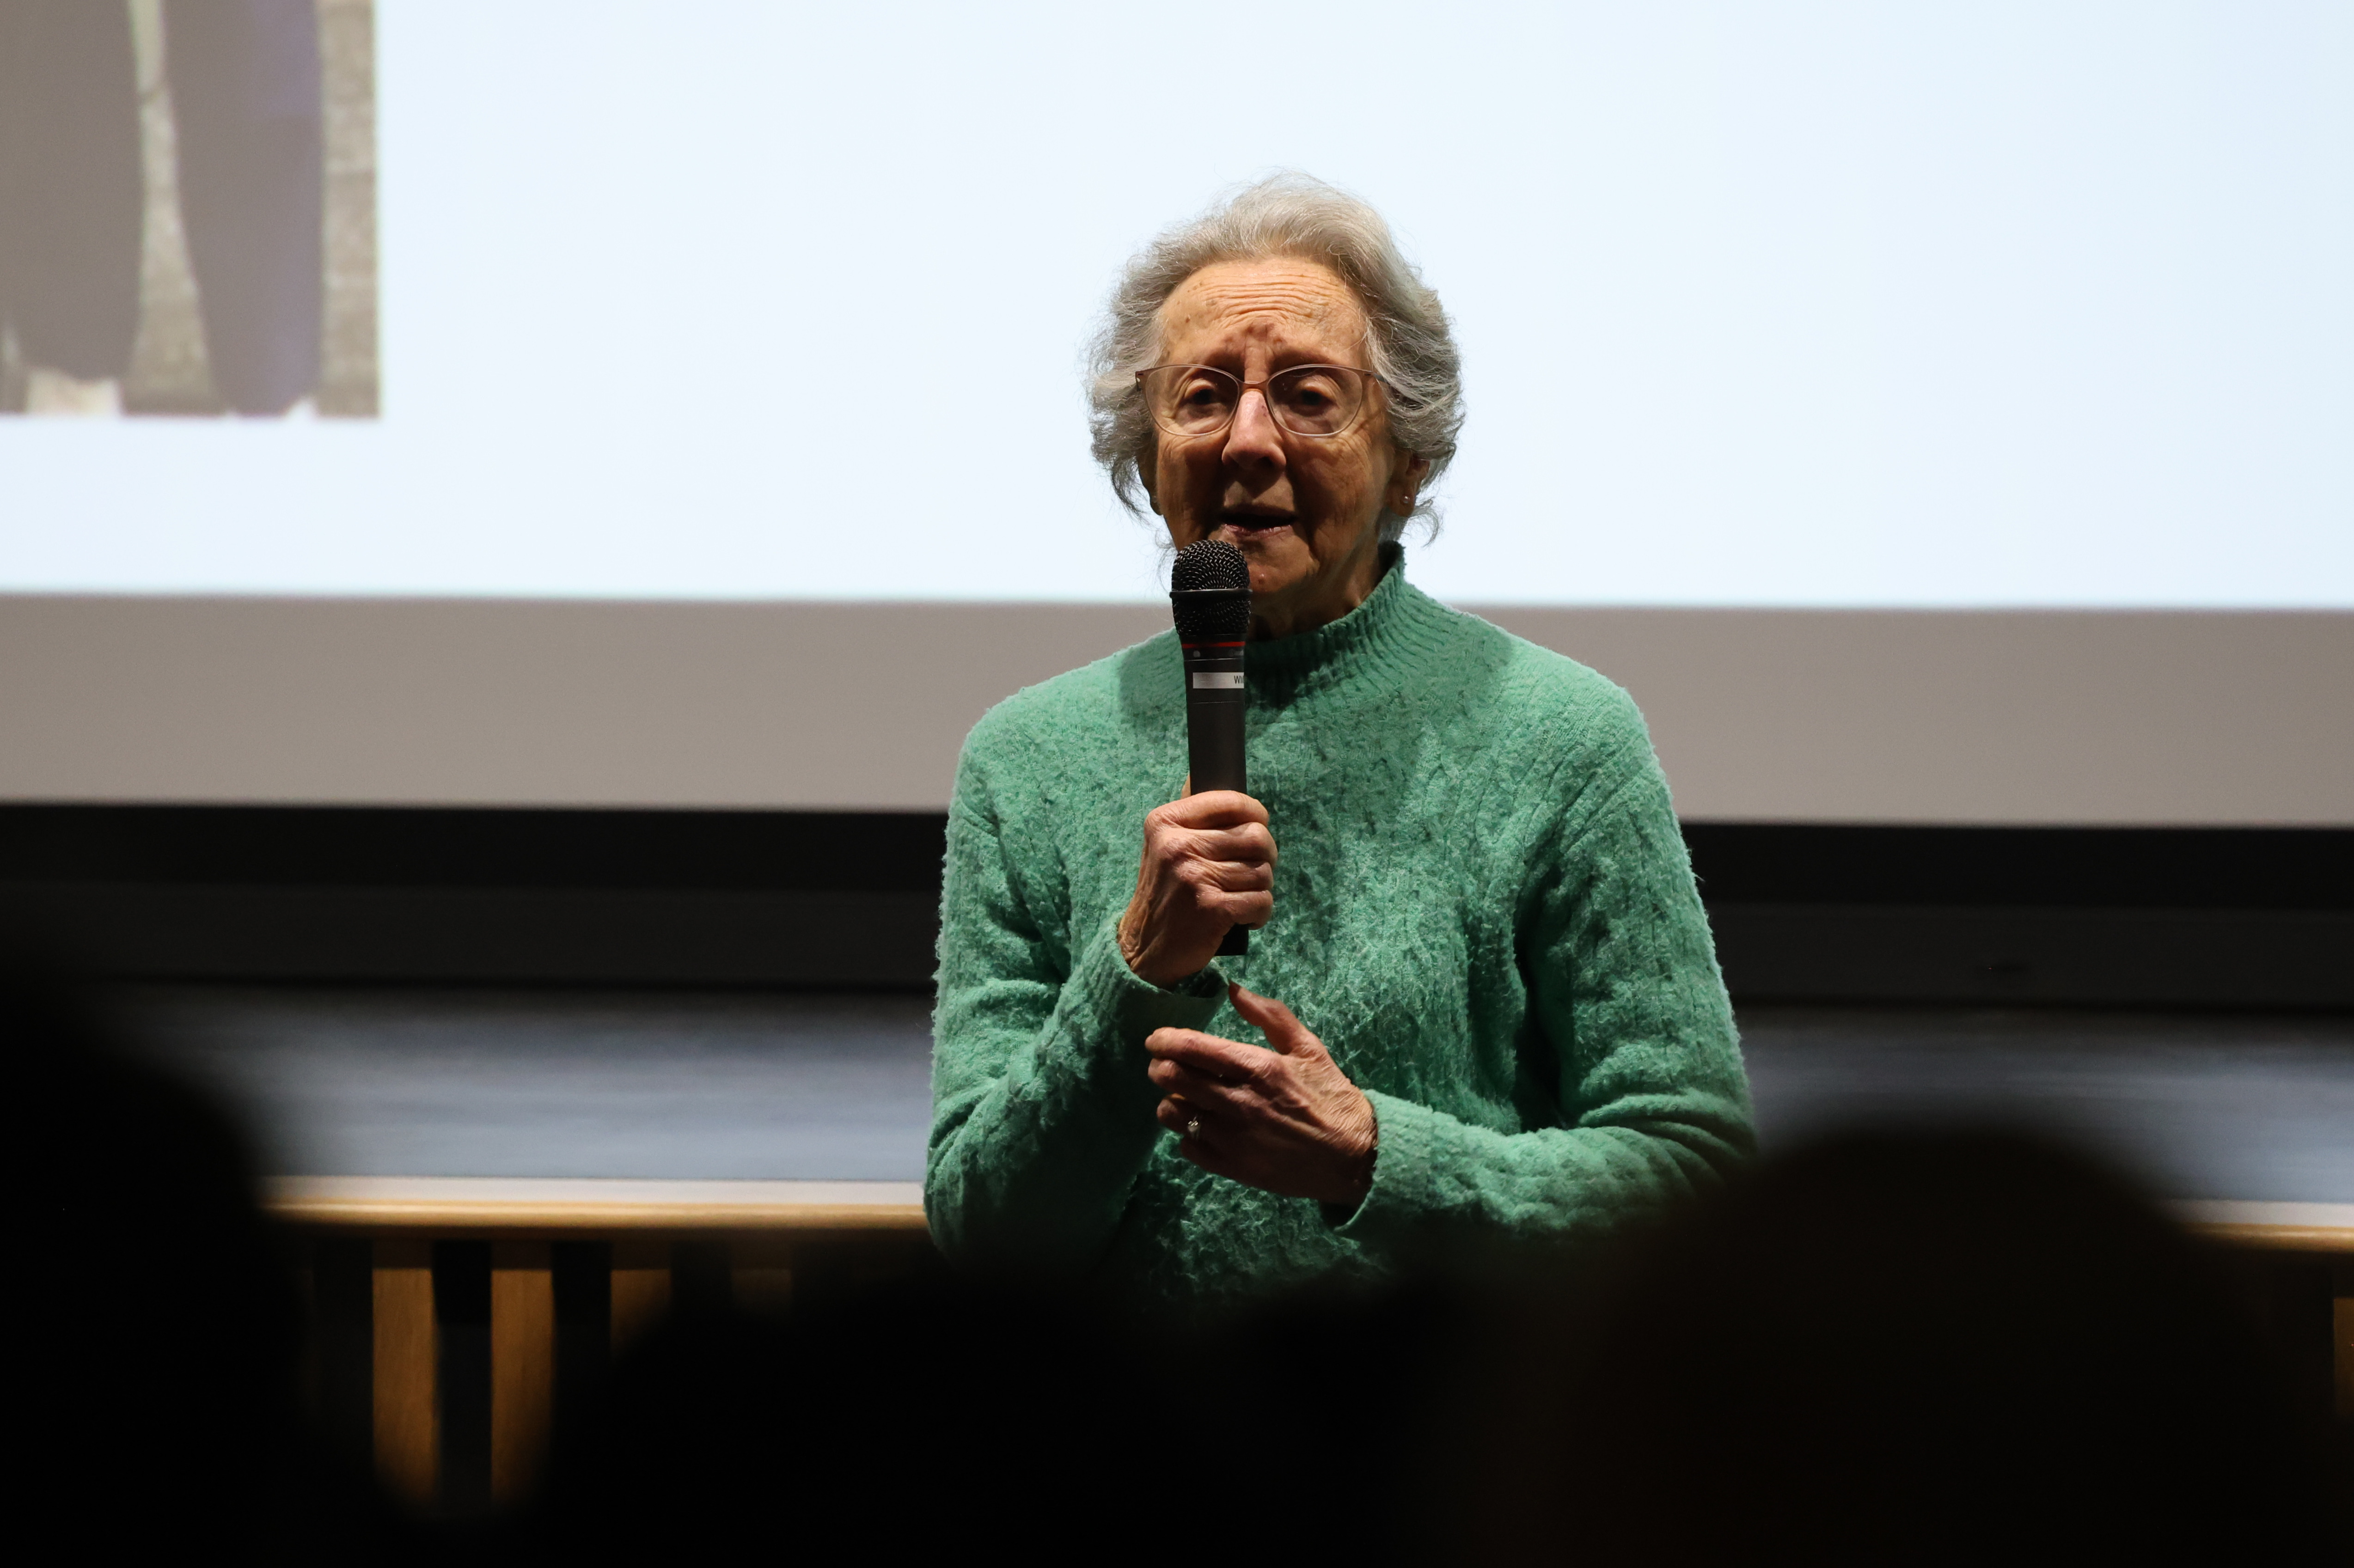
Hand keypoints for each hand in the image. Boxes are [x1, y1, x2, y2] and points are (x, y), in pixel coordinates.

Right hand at [1116, 788, 1274, 986]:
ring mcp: (1193, 876)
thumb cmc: (1165, 893)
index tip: (1256, 828)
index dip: (1256, 815)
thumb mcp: (1164, 845)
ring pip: (1263, 872)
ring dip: (1261, 889)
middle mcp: (1177, 845)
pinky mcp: (1211, 908)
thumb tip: (1200, 770)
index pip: (1233, 801)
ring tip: (1241, 897)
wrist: (1144, 949)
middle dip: (1265, 856)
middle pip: (1256, 837)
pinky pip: (1262, 901)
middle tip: (1252, 871)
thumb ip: (1190, 815)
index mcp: (1166, 822)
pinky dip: (1260, 913)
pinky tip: (1243, 918)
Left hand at [1148, 984, 1376, 1206]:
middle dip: (1160, 1067)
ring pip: (1173, 1114)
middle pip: (1172, 1079)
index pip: (1192, 1049)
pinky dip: (1188, 1134)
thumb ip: (1270, 1016)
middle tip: (1164, 1065)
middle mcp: (1240, 1103)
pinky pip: (1187, 1147)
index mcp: (1258, 1068)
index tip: (1156, 1040)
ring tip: (1184, 1097)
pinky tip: (1204, 1126)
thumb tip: (1233, 990)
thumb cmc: (1331, 1097)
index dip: (1165, 1040)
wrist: (1355, 1157)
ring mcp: (1233, 1139)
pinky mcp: (1233, 1168)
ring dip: (1172, 1101)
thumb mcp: (1308, 1048)